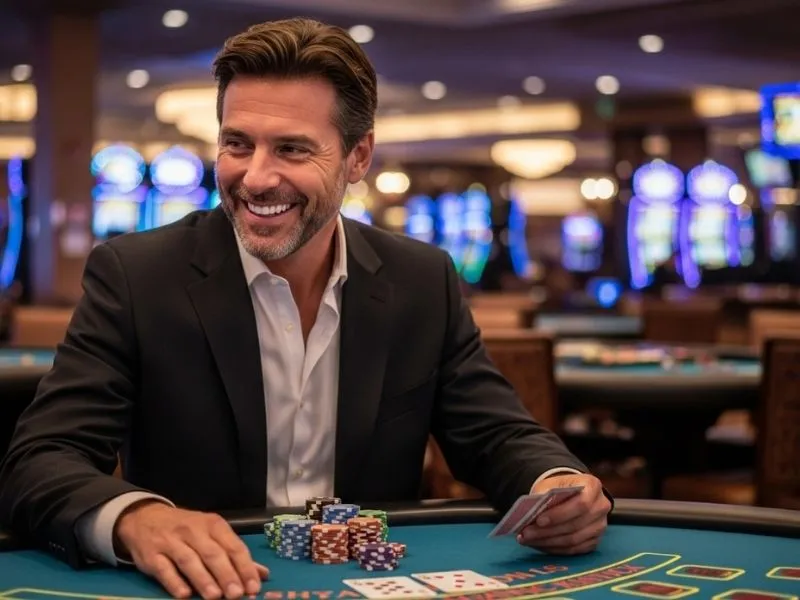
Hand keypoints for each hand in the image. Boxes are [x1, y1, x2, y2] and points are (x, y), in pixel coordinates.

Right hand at [114, 501, 268, 598]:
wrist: (145, 517)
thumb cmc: (186, 529)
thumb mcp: (212, 534)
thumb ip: (235, 554)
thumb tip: (262, 574)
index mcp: (213, 524)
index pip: (233, 546)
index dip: (245, 567)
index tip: (254, 587)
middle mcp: (193, 530)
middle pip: (212, 554)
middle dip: (226, 575)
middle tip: (237, 594)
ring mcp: (170, 542)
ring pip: (189, 561)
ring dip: (203, 579)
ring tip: (215, 596)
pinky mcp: (152, 555)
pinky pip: (164, 569)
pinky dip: (174, 582)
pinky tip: (185, 595)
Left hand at [517, 473, 610, 554]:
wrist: (570, 493)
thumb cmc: (558, 488)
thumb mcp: (550, 484)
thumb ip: (544, 495)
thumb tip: (532, 512)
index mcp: (592, 486)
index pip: (580, 504)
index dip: (559, 514)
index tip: (538, 520)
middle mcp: (601, 506)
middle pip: (575, 525)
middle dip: (548, 531)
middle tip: (526, 533)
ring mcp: (600, 526)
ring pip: (574, 540)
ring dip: (548, 542)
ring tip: (528, 539)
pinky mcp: (595, 540)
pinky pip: (574, 550)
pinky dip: (554, 549)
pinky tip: (539, 544)